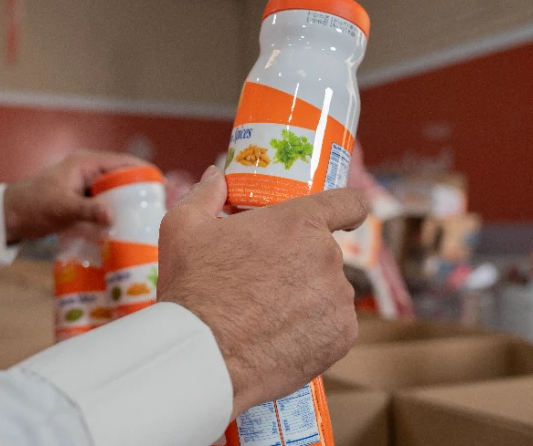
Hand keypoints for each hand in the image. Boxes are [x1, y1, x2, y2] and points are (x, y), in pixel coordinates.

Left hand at [3, 151, 147, 242]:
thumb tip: (112, 216)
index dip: (143, 171)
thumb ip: (86, 211)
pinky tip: (126, 229)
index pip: (123, 162)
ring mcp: (85, 188)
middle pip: (122, 178)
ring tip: (148, 219)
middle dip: (139, 191)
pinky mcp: (81, 203)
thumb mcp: (61, 208)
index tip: (162, 185)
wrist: (8, 218)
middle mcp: (88, 172)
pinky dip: (115, 215)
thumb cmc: (31, 206)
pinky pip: (105, 206)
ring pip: (114, 193)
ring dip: (127, 205)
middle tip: (159, 207)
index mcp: (86, 163)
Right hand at [157, 166, 367, 418]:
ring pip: (329, 291)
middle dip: (300, 263)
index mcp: (299, 222)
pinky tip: (281, 337)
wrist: (204, 356)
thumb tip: (216, 177)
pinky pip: (333, 326)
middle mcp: (328, 257)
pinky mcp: (342, 337)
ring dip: (307, 298)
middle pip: (325, 253)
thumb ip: (205, 195)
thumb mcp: (183, 228)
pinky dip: (314, 330)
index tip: (341, 217)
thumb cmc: (194, 288)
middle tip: (265, 281)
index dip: (346, 209)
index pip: (348, 202)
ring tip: (266, 316)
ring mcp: (339, 299)